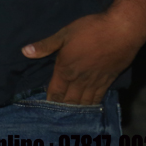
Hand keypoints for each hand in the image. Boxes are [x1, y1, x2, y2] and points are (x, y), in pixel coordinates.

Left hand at [22, 9, 145, 104]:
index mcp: (66, 69)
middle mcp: (80, 80)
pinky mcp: (108, 81)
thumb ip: (45, 45)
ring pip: (83, 102)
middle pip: (69, 100)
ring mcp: (95, 82)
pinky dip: (92, 105)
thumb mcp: (64, 34)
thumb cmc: (90, 29)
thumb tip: (25, 52)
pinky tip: (89, 108)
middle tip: (56, 116)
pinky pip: (98, 98)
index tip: (45, 108)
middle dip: (62, 108)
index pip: (55, 91)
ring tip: (70, 116)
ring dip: (76, 109)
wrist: (120, 31)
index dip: (50, 100)